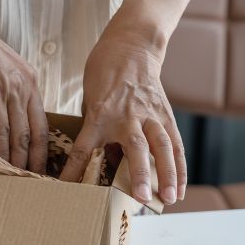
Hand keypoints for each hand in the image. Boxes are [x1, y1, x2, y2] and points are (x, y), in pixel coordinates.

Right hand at [0, 7, 47, 172]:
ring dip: (18, 160)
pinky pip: (1, 128)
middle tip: (35, 183)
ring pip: (20, 135)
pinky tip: (0, 162)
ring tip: (16, 180)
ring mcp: (12, 90)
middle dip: (36, 161)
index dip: (41, 148)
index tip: (39, 167)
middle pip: (37, 133)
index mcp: (29, 83)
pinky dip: (1, 148)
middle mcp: (26, 87)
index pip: (41, 123)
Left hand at [61, 31, 184, 204]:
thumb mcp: (90, 101)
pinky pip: (175, 144)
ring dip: (167, 174)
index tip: (65, 188)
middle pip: (135, 147)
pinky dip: (179, 167)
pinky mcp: (165, 115)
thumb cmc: (104, 75)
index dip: (73, 170)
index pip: (83, 147)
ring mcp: (150, 115)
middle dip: (139, 174)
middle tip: (141, 197)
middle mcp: (126, 116)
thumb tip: (97, 164)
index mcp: (99, 114)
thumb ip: (95, 131)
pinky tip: (180, 188)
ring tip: (169, 198)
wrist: (131, 47)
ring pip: (161, 146)